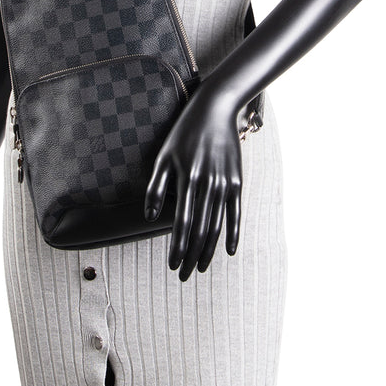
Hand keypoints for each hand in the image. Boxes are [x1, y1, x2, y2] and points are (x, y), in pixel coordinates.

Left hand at [144, 86, 243, 280]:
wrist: (215, 109)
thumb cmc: (184, 132)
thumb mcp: (164, 155)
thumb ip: (156, 187)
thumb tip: (149, 217)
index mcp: (186, 178)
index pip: (182, 224)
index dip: (177, 248)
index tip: (172, 266)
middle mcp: (207, 184)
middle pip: (200, 230)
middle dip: (192, 256)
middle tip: (184, 275)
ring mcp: (224, 183)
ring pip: (217, 225)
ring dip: (209, 250)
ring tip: (200, 268)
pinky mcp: (236, 181)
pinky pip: (235, 213)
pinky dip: (233, 233)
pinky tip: (229, 250)